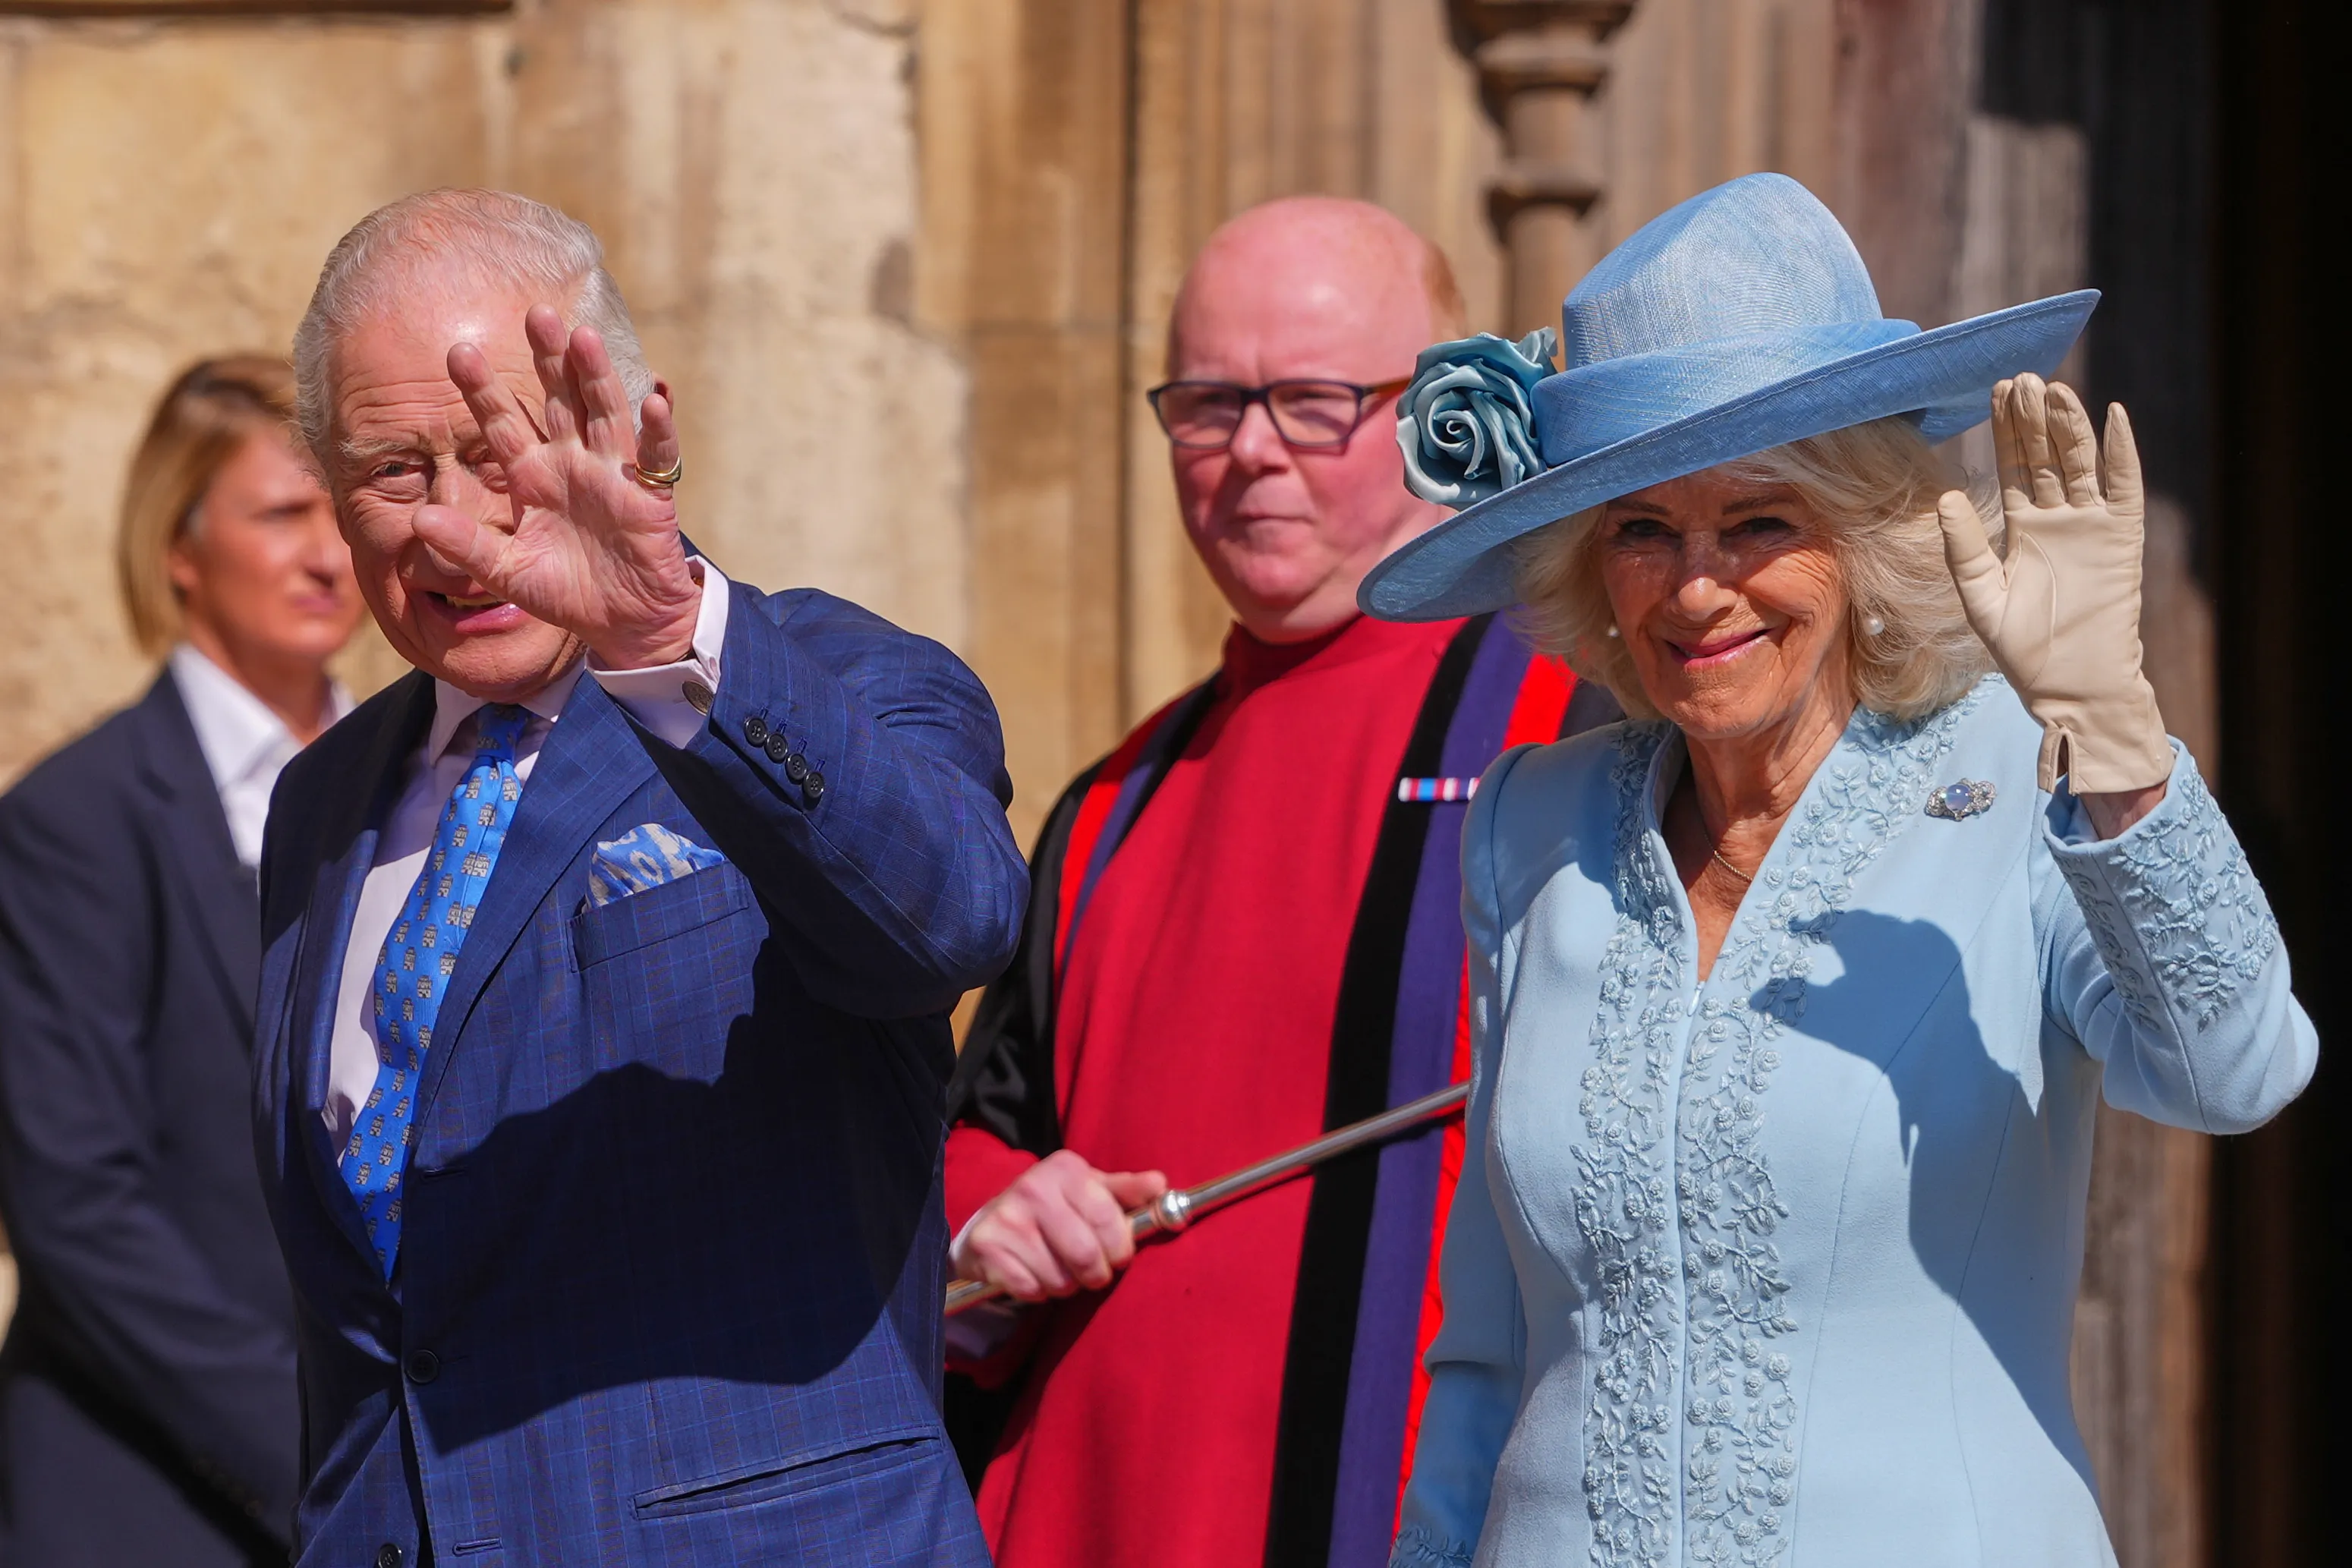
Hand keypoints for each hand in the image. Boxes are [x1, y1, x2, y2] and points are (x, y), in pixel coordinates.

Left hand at [413, 306, 699, 668]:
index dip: (483, 389)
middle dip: (548, 358)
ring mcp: (612, 475)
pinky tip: (653, 402)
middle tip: (534, 313)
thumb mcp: (506, 572)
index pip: (504, 423)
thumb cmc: (564, 592)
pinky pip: (656, 457)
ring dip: (596, 376)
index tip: (455, 351)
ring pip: (604, 413)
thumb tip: (416, 521)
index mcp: (533, 475)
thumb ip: (467, 546)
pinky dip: (657, 430)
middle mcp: (572, 463)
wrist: (622, 622)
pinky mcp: (650, 496)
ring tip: (583, 337)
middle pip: (559, 399)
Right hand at [950, 1150, 1169, 1302]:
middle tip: (1091, 1270)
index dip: (1120, 1248)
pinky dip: (1039, 1292)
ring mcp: (1006, 1217)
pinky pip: (1030, 1289)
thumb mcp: (1092, 1192)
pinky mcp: (985, 1247)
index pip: (1108, 1220)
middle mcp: (1032, 1186)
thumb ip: (1128, 1191)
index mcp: (1065, 1169)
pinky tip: (1035, 1273)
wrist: (994, 1221)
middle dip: (1096, 1273)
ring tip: (1059, 1268)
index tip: (1118, 1255)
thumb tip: (1160, 1184)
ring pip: (1059, 1278)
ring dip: (1067, 1285)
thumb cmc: (1057, 1208)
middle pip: (1085, 1255)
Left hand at [1936, 375, 2172, 798]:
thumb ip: (1964, 547)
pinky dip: (2121, 452)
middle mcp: (2058, 520)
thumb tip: (1944, 496)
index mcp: (2022, 529)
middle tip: (2020, 378)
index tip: (1994, 391)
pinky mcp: (2122, 538)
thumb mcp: (1981, 595)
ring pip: (2080, 463)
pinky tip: (2114, 417)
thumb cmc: (2023, 649)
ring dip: (2068, 426)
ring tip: (2053, 388)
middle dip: (2033, 418)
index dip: (2005, 430)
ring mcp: (2091, 526)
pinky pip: (2124, 487)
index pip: (2014, 466)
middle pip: (2046, 456)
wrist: (2070, 685)